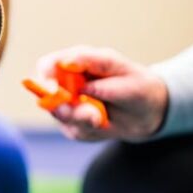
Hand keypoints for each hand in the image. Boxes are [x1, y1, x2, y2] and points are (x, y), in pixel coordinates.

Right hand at [33, 45, 168, 141]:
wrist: (147, 112)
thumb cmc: (139, 88)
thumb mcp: (131, 83)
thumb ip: (106, 85)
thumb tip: (82, 88)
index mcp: (80, 61)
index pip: (49, 65)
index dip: (45, 77)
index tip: (55, 92)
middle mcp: (69, 82)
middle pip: (48, 95)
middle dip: (65, 108)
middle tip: (90, 116)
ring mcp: (69, 104)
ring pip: (61, 116)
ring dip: (81, 121)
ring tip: (101, 120)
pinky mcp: (73, 124)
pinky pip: (74, 131)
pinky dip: (89, 131)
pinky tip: (104, 125)